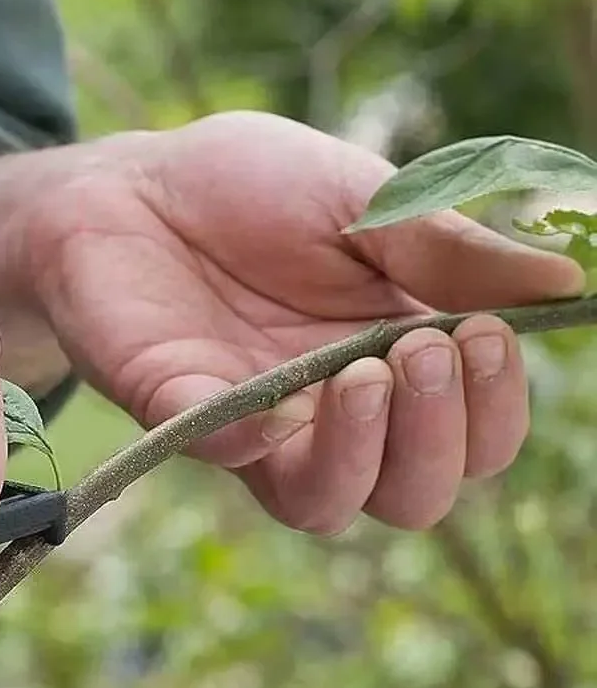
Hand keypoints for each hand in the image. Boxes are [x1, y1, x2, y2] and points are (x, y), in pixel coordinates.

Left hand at [24, 111, 584, 532]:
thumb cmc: (249, 187)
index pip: (474, 434)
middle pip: (414, 493)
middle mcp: (333, 411)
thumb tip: (565, 284)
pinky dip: (256, 443)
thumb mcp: (363, 199)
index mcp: (395, 358)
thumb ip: (447, 249)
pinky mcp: (179, 413)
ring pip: (328, 505)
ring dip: (367, 456)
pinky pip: (225, 458)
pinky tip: (278, 403)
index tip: (485, 334)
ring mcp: (255, 422)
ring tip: (366, 374)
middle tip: (424, 348)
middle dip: (439, 437)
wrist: (133, 183)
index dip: (494, 408)